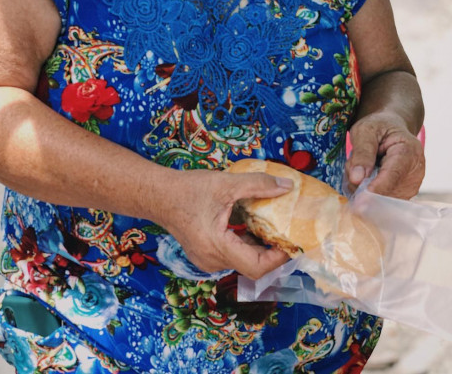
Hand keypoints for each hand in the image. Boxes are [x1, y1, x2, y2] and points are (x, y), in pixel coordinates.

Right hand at [161, 168, 292, 278]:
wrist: (159, 195)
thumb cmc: (189, 189)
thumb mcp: (227, 183)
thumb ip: (258, 185)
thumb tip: (287, 186)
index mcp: (217, 247)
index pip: (256, 267)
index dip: (279, 258)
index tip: (292, 241)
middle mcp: (212, 261)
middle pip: (251, 266)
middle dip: (272, 251)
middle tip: (288, 232)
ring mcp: (207, 260)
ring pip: (242, 261)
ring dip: (259, 246)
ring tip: (274, 226)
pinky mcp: (205, 255)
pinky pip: (232, 255)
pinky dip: (246, 243)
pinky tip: (252, 224)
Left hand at [345, 111, 424, 198]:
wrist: (392, 129)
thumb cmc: (379, 127)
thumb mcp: (365, 130)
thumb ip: (361, 153)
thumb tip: (356, 179)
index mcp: (408, 151)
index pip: (393, 175)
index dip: (376, 189)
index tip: (359, 202)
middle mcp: (416, 172)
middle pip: (387, 191)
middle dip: (363, 186)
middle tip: (352, 165)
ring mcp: (412, 186)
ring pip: (382, 200)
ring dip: (364, 190)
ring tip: (362, 167)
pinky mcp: (404, 195)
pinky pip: (382, 203)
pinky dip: (369, 194)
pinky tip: (366, 177)